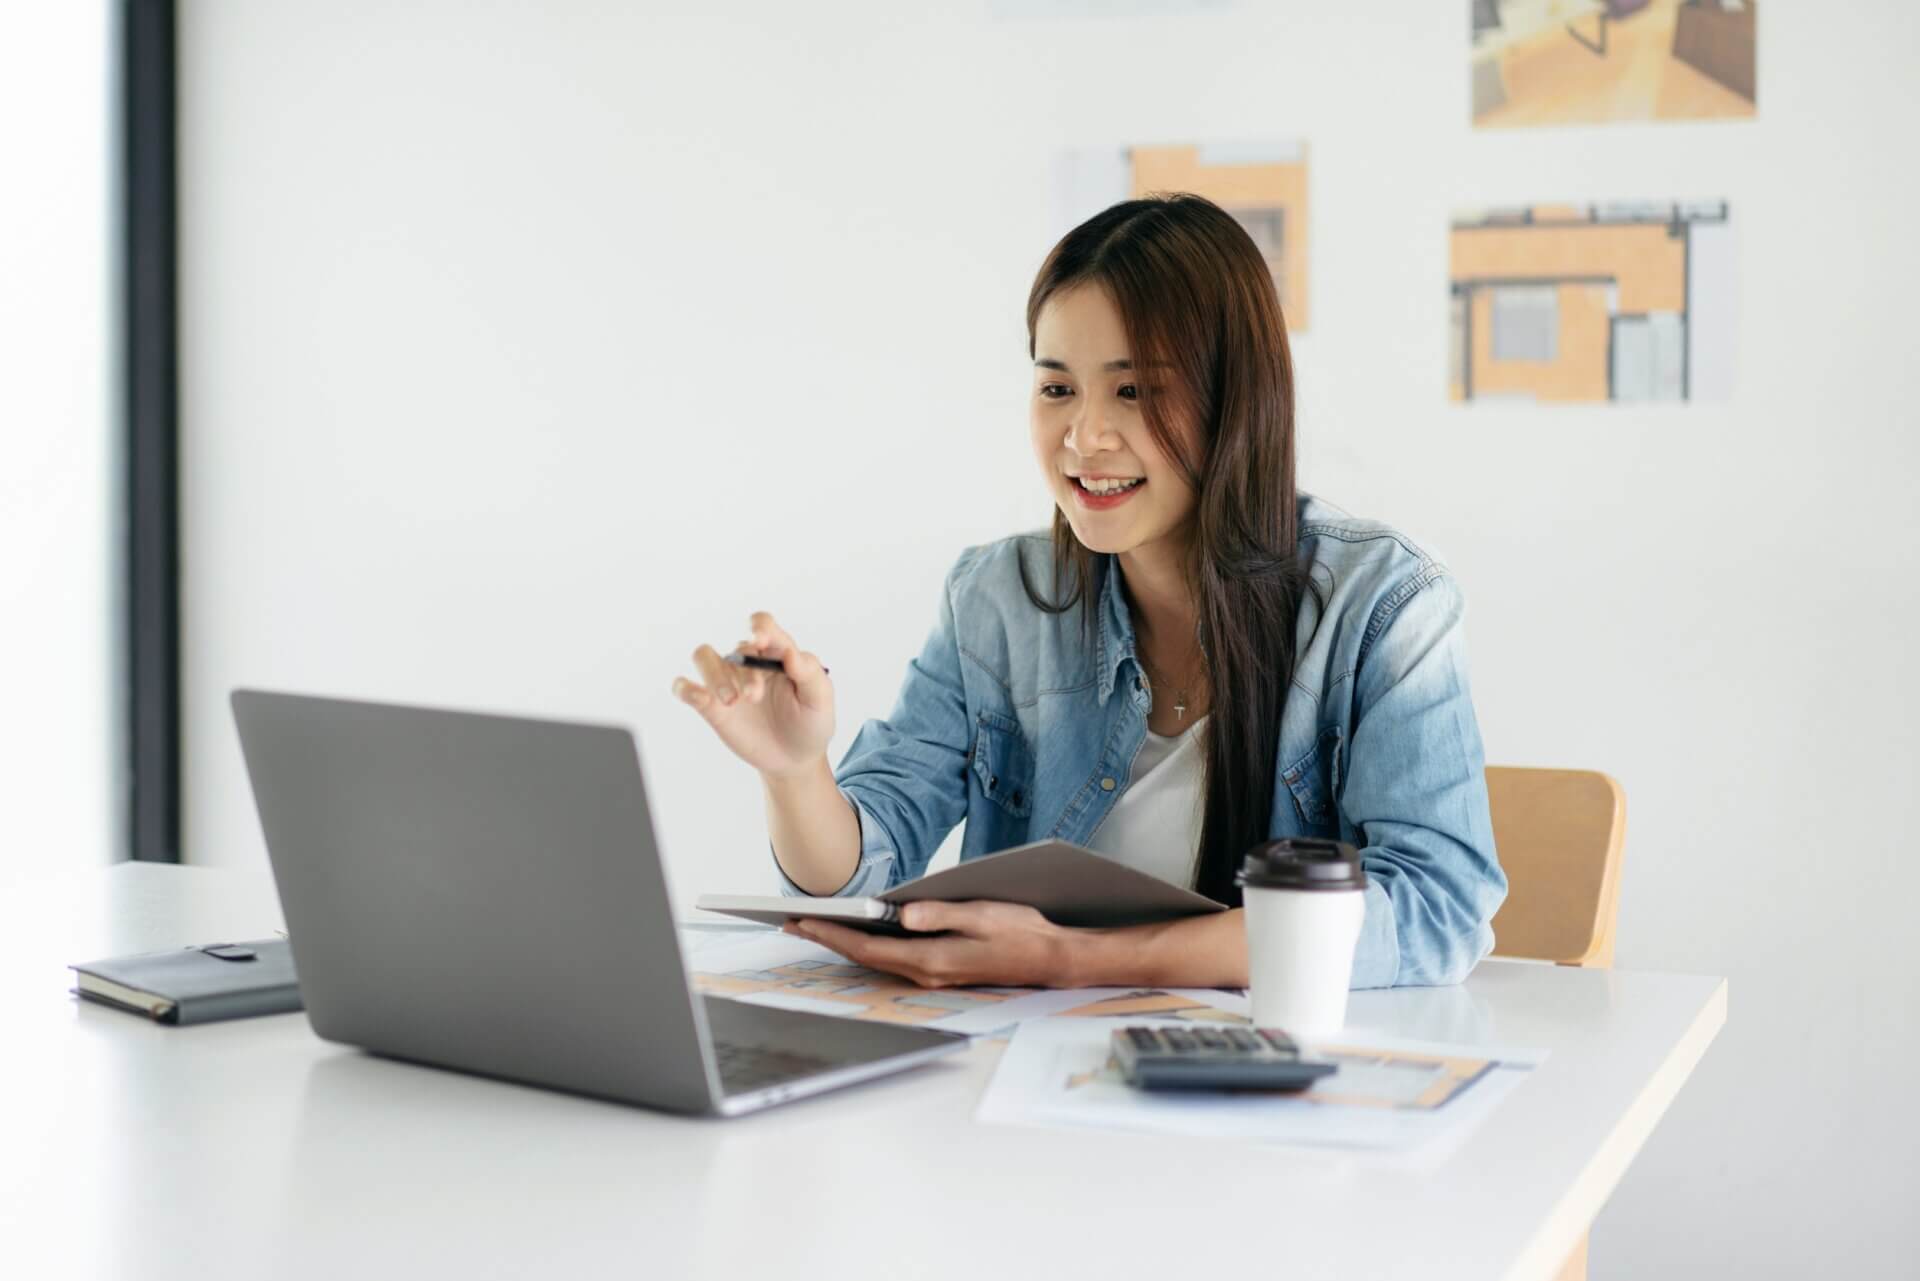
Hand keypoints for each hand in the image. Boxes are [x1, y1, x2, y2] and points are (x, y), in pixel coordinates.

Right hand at [672, 611, 834, 778]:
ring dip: (714, 674)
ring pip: (704, 656)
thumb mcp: (819, 700)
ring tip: (730, 700)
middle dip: (746, 671)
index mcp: (777, 653)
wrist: (794, 759)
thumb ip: (809, 673)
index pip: (763, 625)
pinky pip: (685, 688)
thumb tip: (791, 652)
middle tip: (755, 696)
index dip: (759, 628)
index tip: (760, 642)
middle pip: (737, 648)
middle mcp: (748, 662)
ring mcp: (727, 682)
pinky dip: (684, 688)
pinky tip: (697, 697)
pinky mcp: (710, 705)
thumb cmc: (810, 723)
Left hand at [784, 901, 1078, 988]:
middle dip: (826, 939)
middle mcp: (927, 972)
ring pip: (876, 960)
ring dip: (844, 944)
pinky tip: (858, 934)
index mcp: (932, 958)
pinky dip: (868, 947)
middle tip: (791, 923)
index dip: (832, 934)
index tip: (802, 920)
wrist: (1050, 958)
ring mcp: (933, 975)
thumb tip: (901, 914)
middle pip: (864, 957)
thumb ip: (939, 915)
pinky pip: (892, 960)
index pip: (869, 948)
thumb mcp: (980, 913)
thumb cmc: (1020, 931)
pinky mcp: (940, 971)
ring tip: (815, 926)